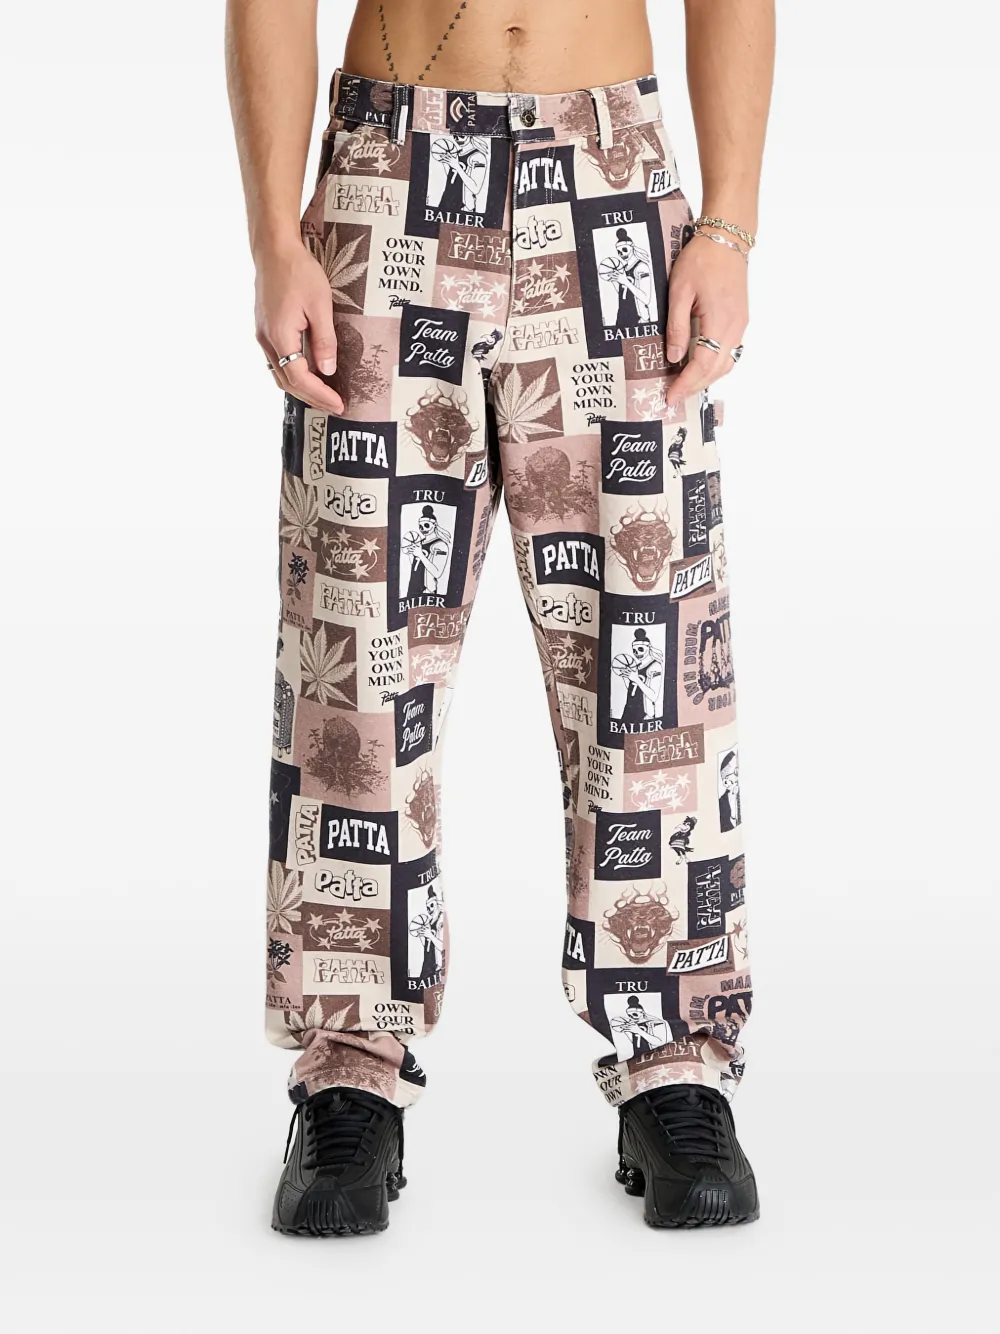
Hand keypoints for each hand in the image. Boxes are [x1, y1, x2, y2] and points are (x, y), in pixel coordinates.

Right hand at [255, 242, 343, 414]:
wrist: (274, 249)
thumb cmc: (298, 271)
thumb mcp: (320, 305)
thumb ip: (324, 340)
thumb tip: (327, 371)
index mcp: (280, 336)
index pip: (299, 379)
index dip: (320, 395)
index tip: (339, 404)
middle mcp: (267, 340)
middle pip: (287, 382)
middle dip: (312, 398)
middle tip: (335, 406)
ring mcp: (263, 335)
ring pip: (280, 374)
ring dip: (302, 388)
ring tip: (325, 394)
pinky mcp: (265, 329)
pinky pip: (278, 361)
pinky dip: (294, 373)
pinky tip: (310, 373)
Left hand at [664, 233, 748, 407]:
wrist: (728, 237)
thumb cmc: (702, 259)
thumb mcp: (679, 291)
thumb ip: (676, 327)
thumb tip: (674, 357)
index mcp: (720, 321)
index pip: (703, 364)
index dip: (686, 384)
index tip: (670, 397)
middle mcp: (735, 327)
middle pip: (716, 370)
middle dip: (694, 386)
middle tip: (673, 397)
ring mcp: (740, 325)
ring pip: (725, 364)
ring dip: (705, 378)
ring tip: (683, 385)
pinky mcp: (740, 320)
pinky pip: (729, 352)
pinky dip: (714, 365)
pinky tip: (698, 365)